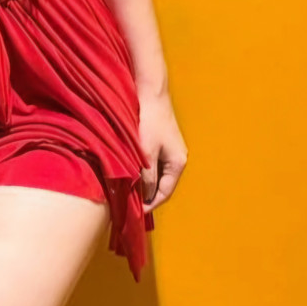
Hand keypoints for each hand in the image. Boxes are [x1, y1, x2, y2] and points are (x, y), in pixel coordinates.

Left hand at [138, 89, 187, 212]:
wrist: (150, 93)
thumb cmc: (149, 122)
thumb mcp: (147, 153)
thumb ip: (147, 176)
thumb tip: (145, 196)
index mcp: (178, 163)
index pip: (165, 192)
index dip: (150, 204)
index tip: (136, 212)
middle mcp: (177, 158)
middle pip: (162, 184)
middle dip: (147, 195)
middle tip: (129, 203)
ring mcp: (170, 150)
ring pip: (156, 174)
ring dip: (144, 182)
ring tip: (128, 190)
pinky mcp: (161, 142)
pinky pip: (153, 163)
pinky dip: (144, 170)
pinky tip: (131, 172)